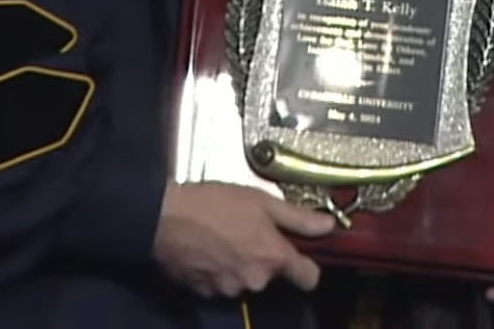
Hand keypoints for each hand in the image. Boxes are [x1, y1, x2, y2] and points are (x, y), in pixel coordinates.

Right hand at [152, 182, 335, 298]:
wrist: (164, 217)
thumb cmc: (215, 203)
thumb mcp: (262, 201)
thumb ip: (298, 217)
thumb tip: (330, 226)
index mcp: (273, 257)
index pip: (309, 278)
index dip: (306, 267)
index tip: (299, 255)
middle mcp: (255, 280)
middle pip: (270, 276)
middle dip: (262, 258)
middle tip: (246, 231)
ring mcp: (228, 290)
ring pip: (244, 280)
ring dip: (238, 264)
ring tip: (222, 239)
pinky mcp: (203, 293)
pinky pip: (220, 284)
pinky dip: (217, 271)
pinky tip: (205, 251)